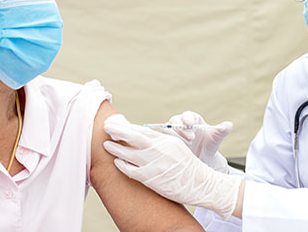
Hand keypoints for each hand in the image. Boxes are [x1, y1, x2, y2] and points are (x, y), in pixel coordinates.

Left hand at [102, 114, 241, 219]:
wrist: (201, 184)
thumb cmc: (189, 167)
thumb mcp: (177, 147)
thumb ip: (161, 141)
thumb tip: (144, 136)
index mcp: (166, 140)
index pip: (142, 130)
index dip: (127, 127)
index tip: (116, 124)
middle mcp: (160, 150)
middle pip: (133, 137)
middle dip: (118, 131)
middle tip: (106, 128)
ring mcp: (155, 164)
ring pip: (129, 153)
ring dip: (116, 148)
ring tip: (106, 145)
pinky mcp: (152, 178)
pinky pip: (131, 170)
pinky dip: (122, 165)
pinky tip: (117, 162)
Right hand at [162, 111, 231, 172]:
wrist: (201, 158)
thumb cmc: (208, 145)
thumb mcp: (216, 138)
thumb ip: (221, 131)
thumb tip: (229, 125)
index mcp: (192, 119)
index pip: (187, 115)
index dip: (187, 118)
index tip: (190, 124)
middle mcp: (180, 123)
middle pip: (175, 121)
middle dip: (181, 129)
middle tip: (191, 139)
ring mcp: (172, 132)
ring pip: (167, 130)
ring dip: (175, 137)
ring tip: (186, 145)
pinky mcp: (167, 141)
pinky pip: (162, 140)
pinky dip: (166, 143)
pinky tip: (175, 150)